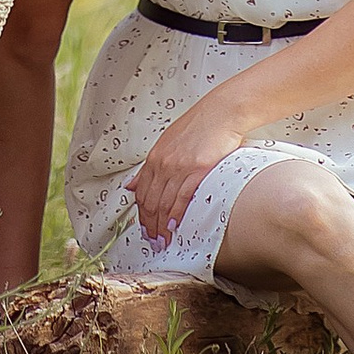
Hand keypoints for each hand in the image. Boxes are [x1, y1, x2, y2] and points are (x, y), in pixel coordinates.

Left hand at [126, 86, 251, 249]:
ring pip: (163, 203)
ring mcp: (179, 166)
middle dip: (150, 226)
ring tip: (164, 240)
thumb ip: (150, 166)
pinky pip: (182, 197)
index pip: (141, 193)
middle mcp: (163, 162)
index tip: (145, 229)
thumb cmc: (200, 125)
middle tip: (154, 241)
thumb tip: (131, 185)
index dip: (141, 215)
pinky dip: (176, 214)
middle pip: (150, 202)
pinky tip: (175, 225)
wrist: (223, 111)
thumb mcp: (168, 142)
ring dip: (162, 226)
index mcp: (155, 156)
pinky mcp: (197, 169)